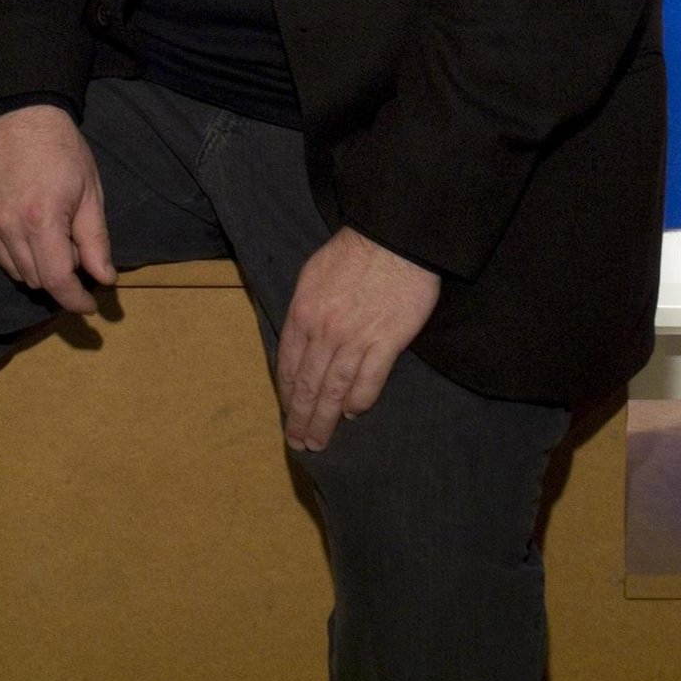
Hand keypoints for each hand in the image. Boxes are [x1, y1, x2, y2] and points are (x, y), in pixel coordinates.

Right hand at [0, 103, 116, 314]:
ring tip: (52, 235)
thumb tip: (105, 279)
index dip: (75, 300)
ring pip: (13, 271)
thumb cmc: (62, 149)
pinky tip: (28, 233)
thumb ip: (95, 240)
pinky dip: (14, 255)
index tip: (90, 305)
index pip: (56, 280)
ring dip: (37, 266)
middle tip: (75, 250)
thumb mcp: (90, 191)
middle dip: (60, 276)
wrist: (18, 113)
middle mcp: (7, 227)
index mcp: (41, 220)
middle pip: (35, 279)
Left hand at [276, 225, 440, 453]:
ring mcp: (355, 339)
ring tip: (319, 441)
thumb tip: (300, 340)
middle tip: (299, 442)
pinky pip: (369, 380)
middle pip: (308, 385)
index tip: (288, 413)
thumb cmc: (352, 251)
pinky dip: (359, 400)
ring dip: (325, 419)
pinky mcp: (387, 342)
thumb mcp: (312, 274)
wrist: (393, 238)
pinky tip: (352, 413)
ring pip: (334, 390)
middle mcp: (325, 331)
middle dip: (301, 418)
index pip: (289, 365)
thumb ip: (305, 309)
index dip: (287, 394)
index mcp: (303, 313)